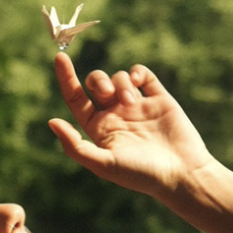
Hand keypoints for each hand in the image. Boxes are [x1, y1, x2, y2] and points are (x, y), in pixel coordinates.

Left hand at [48, 53, 213, 198]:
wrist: (181, 174)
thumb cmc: (140, 174)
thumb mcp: (103, 164)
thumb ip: (75, 146)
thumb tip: (52, 122)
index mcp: (99, 129)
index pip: (76, 99)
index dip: (66, 78)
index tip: (59, 58)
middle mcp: (116, 115)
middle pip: (95, 83)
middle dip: (97, 81)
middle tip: (107, 93)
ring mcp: (137, 105)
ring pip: (119, 77)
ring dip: (121, 83)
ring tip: (131, 102)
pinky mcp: (158, 99)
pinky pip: (142, 74)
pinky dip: (137, 72)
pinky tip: (138, 82)